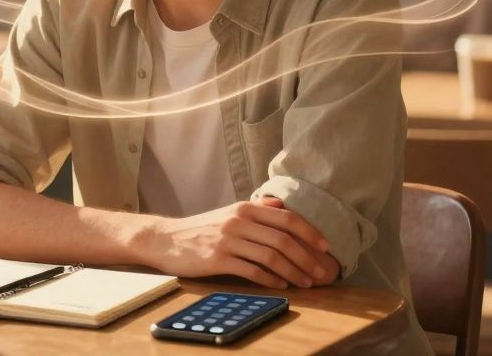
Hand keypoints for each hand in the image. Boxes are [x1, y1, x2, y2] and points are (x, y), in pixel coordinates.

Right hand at [140, 198, 338, 289]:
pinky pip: (251, 271)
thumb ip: (256, 208)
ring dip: (293, 272)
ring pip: (270, 256)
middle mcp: (238, 221)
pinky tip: (281, 286)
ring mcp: (228, 240)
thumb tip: (281, 205)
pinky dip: (270, 279)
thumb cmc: (202, 228)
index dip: (309, 232)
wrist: (167, 239)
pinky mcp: (218, 259)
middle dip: (306, 257)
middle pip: (282, 239)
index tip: (325, 246)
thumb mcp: (229, 211)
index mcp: (244, 208)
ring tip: (305, 282)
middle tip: (321, 271)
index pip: (285, 217)